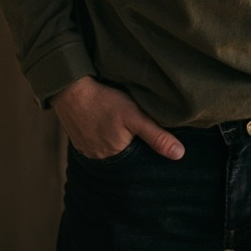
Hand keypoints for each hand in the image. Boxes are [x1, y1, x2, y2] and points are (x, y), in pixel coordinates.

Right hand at [50, 76, 184, 160]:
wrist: (70, 89)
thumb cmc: (104, 101)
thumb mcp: (135, 115)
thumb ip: (156, 136)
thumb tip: (179, 155)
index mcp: (116, 157)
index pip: (137, 161)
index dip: (145, 151)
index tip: (149, 140)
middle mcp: (100, 159)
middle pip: (123, 156)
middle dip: (131, 147)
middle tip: (135, 130)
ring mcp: (87, 150)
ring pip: (109, 150)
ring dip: (116, 142)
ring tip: (120, 127)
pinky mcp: (78, 140)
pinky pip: (95, 144)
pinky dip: (102, 137)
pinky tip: (106, 125)